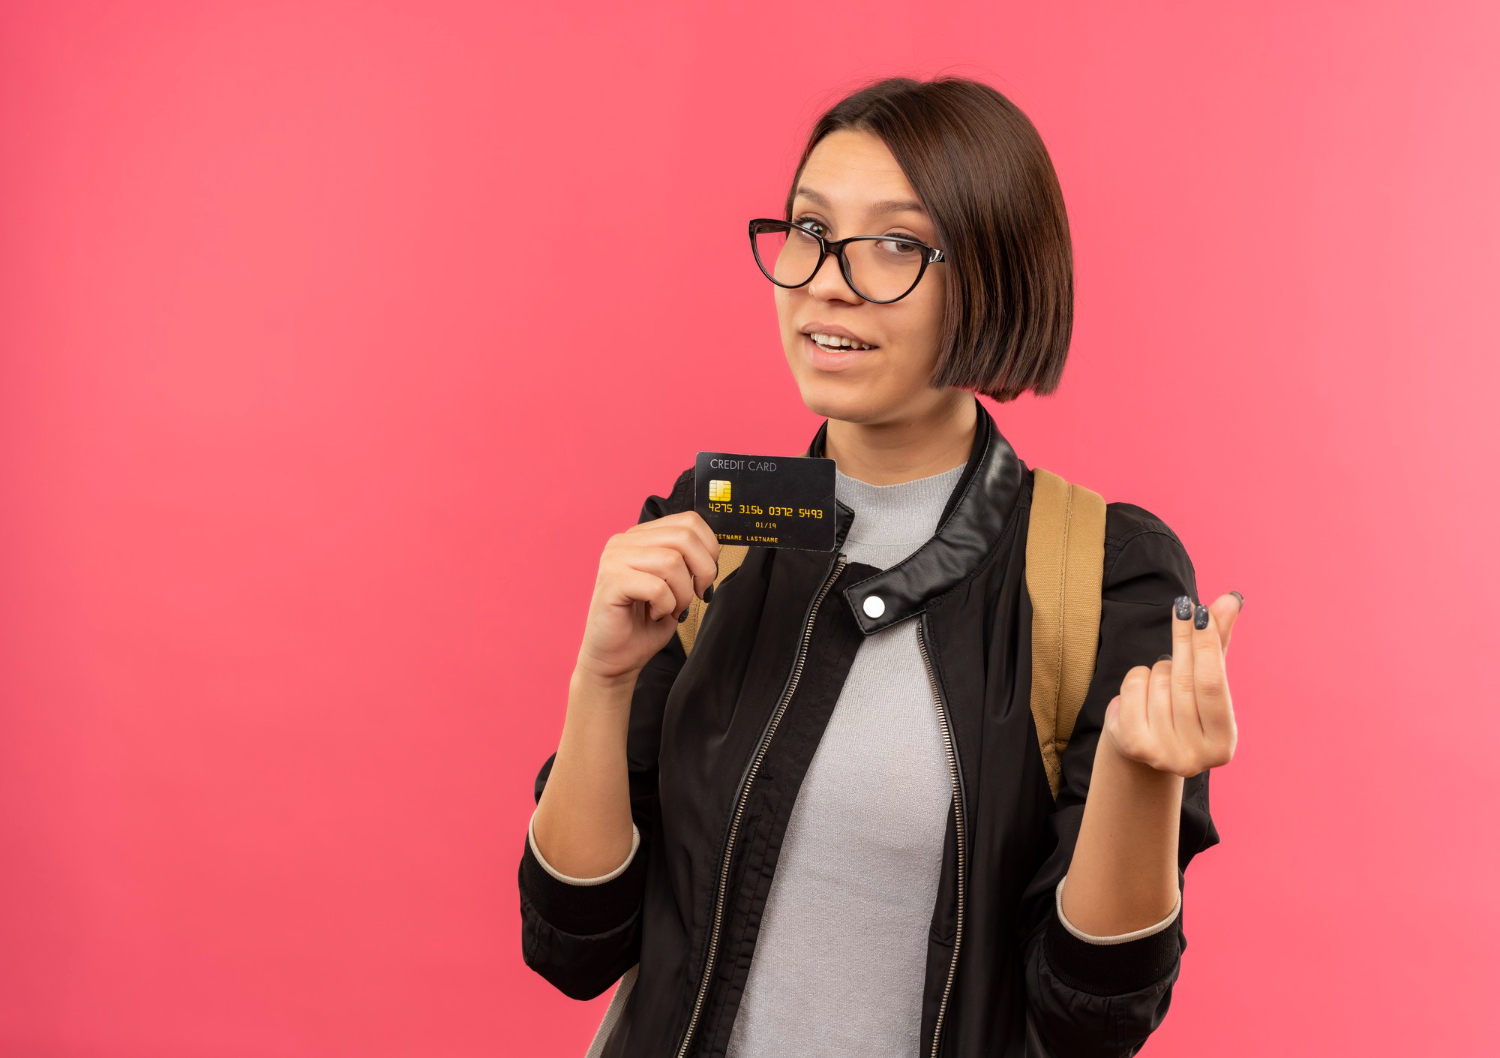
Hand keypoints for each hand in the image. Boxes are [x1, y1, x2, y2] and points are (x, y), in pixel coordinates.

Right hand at [574, 510, 720, 685]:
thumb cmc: (644, 624)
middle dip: (703, 571)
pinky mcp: (611, 581)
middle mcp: (625, 541)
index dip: (709, 549)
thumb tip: (714, 551)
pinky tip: (655, 614)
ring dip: (682, 593)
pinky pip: (657, 586)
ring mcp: (614, 559)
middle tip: (698, 596)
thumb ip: (687, 561)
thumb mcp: (675, 585)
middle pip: (684, 537)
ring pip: (672, 561)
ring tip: (670, 609)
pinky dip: (666, 606)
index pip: (689, 520)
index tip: (706, 578)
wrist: (615, 658)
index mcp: (641, 536)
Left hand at [1102, 592, 1242, 776]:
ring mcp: (1160, 753)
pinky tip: (1141, 694)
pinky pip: (1132, 688)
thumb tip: (1230, 599)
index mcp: (1223, 744)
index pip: (1213, 683)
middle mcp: (1194, 757)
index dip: (1206, 644)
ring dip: (1159, 668)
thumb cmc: (1183, 708)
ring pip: (1157, 681)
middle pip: (1185, 681)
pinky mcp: (1132, 744)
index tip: (1201, 610)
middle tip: (1183, 606)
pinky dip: (1137, 679)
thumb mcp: (1205, 680)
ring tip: (1163, 683)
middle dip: (1184, 640)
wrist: (1142, 748)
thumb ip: (1218, 643)